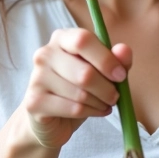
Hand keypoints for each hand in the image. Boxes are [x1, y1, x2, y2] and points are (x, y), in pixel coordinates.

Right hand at [23, 28, 131, 148]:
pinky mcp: (34, 102)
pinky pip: (73, 109)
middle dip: (107, 89)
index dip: (106, 59)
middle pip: (85, 72)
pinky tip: (94, 112)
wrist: (52, 119)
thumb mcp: (102, 72)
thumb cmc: (79, 89)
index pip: (83, 40)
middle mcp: (44, 54)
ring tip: (104, 104)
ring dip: (100, 103)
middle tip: (114, 97)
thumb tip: (124, 50)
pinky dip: (90, 113)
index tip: (120, 75)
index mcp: (61, 39)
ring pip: (81, 94)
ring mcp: (36, 78)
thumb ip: (116, 60)